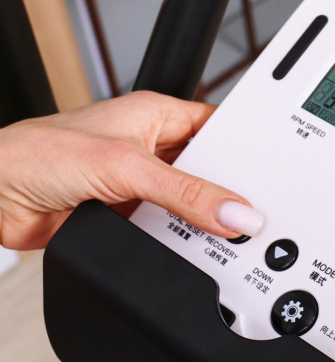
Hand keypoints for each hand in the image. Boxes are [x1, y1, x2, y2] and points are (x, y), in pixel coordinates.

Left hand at [0, 91, 263, 249]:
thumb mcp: (126, 167)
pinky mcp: (129, 216)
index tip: (270, 174)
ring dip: (203, 219)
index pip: (217, 127)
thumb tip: (234, 213)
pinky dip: (182, 240)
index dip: (245, 148)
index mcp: (155, 115)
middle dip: (228, 191)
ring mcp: (140, 185)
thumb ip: (185, 193)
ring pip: (190, 203)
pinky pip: (170, 229)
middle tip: (253, 212)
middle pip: (208, 171)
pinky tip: (195, 246)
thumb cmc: (37, 154)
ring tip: (229, 233)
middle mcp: (151, 148)